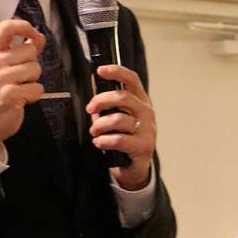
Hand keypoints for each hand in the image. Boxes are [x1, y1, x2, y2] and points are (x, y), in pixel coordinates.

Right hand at [0, 19, 45, 155]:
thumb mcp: (0, 66)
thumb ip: (19, 49)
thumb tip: (38, 37)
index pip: (6, 27)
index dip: (24, 26)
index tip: (33, 33)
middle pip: (29, 50)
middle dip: (31, 64)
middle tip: (19, 77)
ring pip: (35, 68)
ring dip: (33, 80)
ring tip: (19, 87)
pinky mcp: (10, 94)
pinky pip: (37, 87)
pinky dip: (34, 94)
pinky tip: (22, 98)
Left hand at [86, 64, 156, 190]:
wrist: (134, 167)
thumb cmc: (124, 138)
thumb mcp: (117, 118)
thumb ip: (107, 105)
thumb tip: (93, 89)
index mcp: (140, 101)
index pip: (132, 80)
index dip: (117, 72)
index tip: (100, 70)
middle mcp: (146, 113)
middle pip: (123, 97)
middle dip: (101, 101)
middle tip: (90, 109)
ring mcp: (147, 130)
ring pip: (119, 119)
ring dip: (100, 125)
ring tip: (94, 131)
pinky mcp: (144, 146)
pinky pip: (120, 140)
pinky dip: (105, 140)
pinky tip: (99, 142)